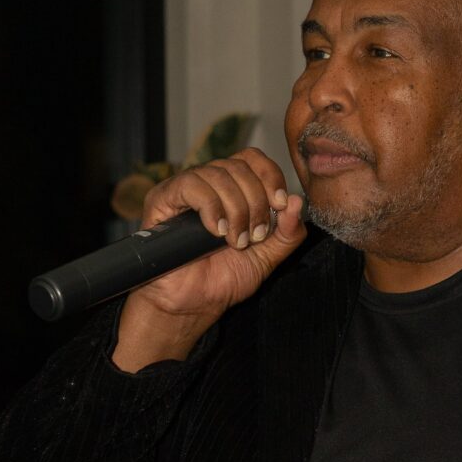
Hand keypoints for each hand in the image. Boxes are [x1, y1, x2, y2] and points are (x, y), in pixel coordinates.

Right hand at [113, 149, 306, 369]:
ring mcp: (185, 189)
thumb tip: (298, 202)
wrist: (194, 303)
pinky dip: (211, 207)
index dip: (270, 176)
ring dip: (236, 209)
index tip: (280, 205)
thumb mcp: (268, 256)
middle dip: (256, 201)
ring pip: (218, 173)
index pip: (253, 159)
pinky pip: (190, 184)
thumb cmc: (224, 279)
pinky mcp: (162, 199)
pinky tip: (216, 231)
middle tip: (255, 235)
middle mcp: (209, 183)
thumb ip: (288, 233)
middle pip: (239, 166)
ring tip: (236, 241)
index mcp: (234, 190)